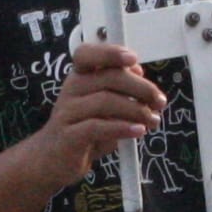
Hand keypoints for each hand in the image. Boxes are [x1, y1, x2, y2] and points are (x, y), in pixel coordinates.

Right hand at [23, 39, 164, 188]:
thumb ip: (118, 87)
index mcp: (79, 76)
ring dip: (136, 110)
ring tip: (152, 120)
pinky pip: (97, 127)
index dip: (110, 53)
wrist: (53, 159)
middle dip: (141, 88)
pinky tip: (138, 131)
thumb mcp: (102, 105)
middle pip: (108, 78)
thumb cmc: (82, 128)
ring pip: (105, 101)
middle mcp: (71, 89)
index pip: (87, 54)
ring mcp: (67, 112)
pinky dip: (122, 128)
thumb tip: (138, 72)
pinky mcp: (68, 136)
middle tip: (159, 102)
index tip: (134, 59)